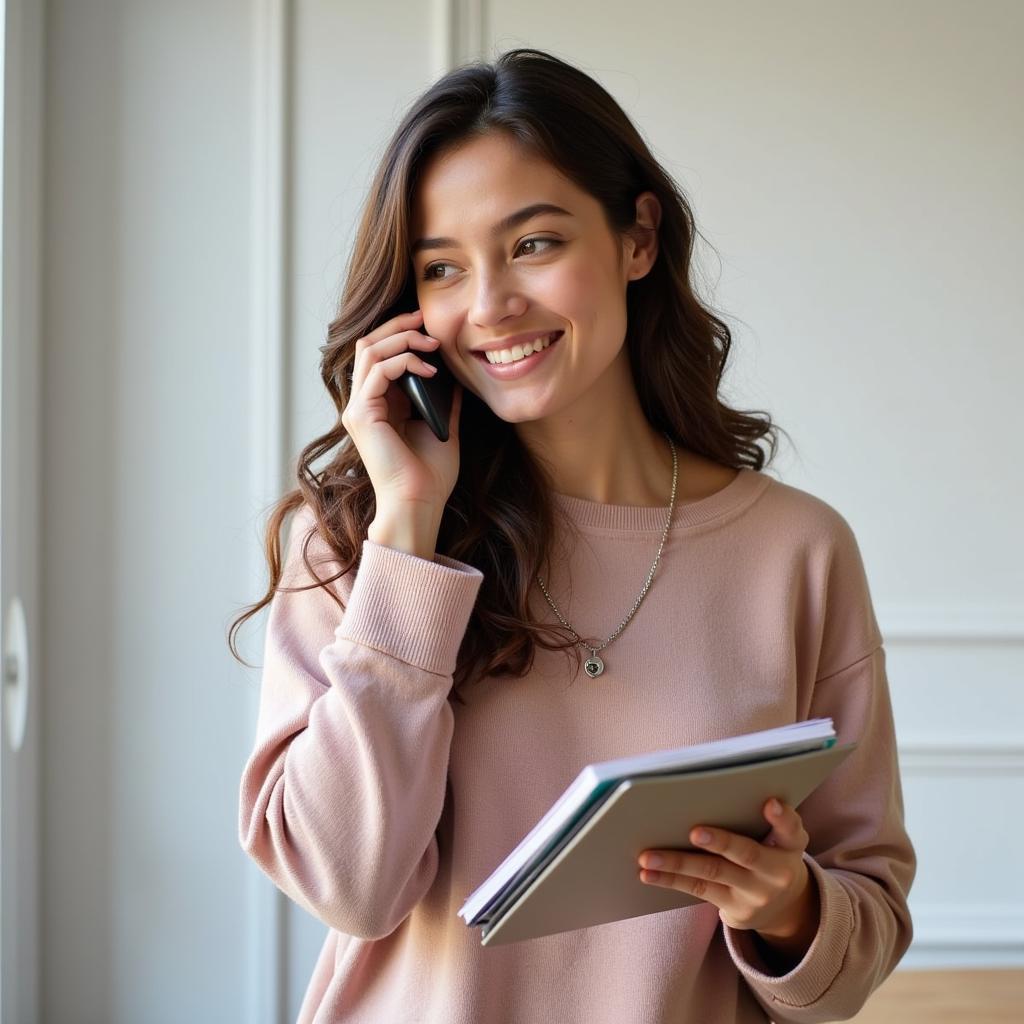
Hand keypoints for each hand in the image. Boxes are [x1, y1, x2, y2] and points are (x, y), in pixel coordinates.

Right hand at [341, 308, 462, 517]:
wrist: (420, 502)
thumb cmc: (430, 475)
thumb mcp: (442, 426)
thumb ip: (442, 400)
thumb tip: (453, 376)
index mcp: (379, 406)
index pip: (379, 354)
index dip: (400, 333)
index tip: (429, 326)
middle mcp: (363, 405)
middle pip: (368, 344)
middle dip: (397, 325)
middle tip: (424, 318)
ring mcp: (358, 409)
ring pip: (370, 351)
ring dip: (402, 339)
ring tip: (431, 344)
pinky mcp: (362, 416)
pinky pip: (378, 371)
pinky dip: (404, 361)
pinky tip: (429, 370)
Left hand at [636, 798, 818, 945]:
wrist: (783, 906)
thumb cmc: (770, 851)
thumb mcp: (779, 836)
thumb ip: (760, 816)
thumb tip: (704, 793)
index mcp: (790, 845)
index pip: (792, 829)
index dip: (782, 817)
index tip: (770, 803)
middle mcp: (777, 871)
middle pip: (746, 853)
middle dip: (721, 842)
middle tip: (694, 831)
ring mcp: (754, 893)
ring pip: (712, 873)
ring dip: (676, 864)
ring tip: (647, 856)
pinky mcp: (734, 909)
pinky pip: (698, 889)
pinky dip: (670, 880)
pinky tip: (647, 873)